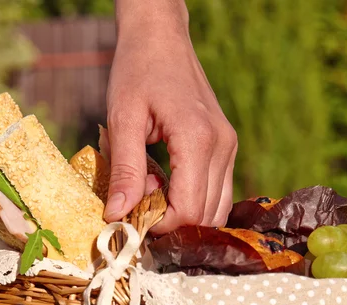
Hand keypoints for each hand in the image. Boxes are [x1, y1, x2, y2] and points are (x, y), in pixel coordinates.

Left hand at [104, 0, 237, 233]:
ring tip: (154, 190)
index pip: (189, 210)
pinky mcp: (227, 147)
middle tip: (141, 200)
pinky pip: (218, 192)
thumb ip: (124, 170)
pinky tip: (169, 183)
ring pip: (217, 209)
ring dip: (184, 213)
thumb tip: (117, 215)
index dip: (160, 224)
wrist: (161, 38)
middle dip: (172, 221)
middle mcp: (222, 146)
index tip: (134, 213)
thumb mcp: (122, 119)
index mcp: (197, 139)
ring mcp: (229, 147)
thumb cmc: (137, 71)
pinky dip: (195, 200)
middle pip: (206, 215)